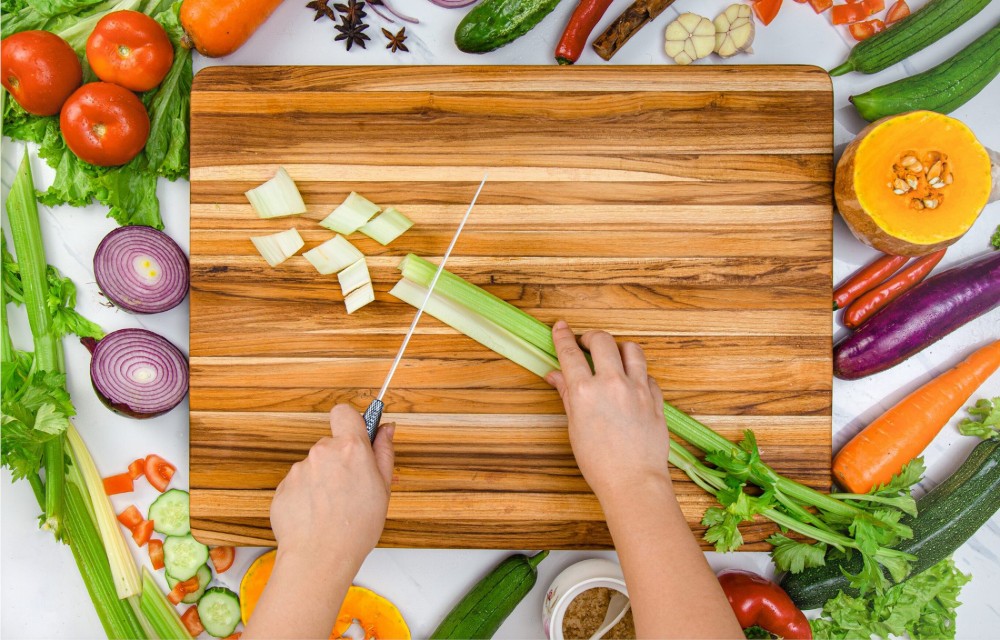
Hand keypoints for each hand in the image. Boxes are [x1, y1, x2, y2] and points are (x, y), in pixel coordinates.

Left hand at [269, 404, 394, 575]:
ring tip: (332, 509)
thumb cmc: (356, 528)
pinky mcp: (282, 488)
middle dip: (339, 461)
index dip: (351, 422)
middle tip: (350, 488)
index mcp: (349, 448)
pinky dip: (306, 496)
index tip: (358, 436)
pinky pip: (297, 485)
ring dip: (322, 480)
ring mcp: (299, 470)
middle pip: (330, 444)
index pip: (344, 412)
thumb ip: (383, 453)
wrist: (319, 557)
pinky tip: (316, 516)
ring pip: (314, 466)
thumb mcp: (383, 489)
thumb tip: (386, 429)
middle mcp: (321, 452)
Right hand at [545, 321, 670, 500]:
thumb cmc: (599, 463)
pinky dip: (639, 374)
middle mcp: (613, 384)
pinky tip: (632, 384)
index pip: (570, 352)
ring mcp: (638, 390)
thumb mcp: (575, 427)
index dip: (563, 336)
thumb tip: (556, 375)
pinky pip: (649, 375)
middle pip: (602, 341)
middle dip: (591, 336)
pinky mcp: (656, 400)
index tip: (560, 327)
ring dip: (619, 349)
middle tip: (586, 343)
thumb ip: (567, 395)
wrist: (633, 482)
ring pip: (632, 350)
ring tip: (613, 358)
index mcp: (586, 391)